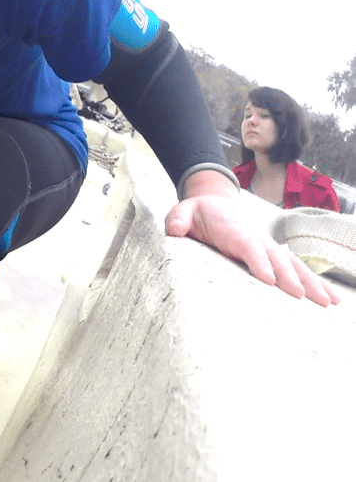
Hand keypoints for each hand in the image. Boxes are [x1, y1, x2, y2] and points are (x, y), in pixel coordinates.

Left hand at [165, 176, 339, 305]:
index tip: (269, 280)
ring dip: (310, 282)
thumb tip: (174, 230)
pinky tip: (329, 298)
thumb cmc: (197, 212)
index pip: (247, 245)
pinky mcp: (273, 255)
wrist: (214, 202)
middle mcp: (256, 237)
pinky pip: (296, 268)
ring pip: (292, 264)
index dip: (259, 261)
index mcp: (233, 228)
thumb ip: (177, 219)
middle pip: (275, 257)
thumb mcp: (182, 211)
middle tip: (301, 296)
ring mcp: (268, 246)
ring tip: (326, 301)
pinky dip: (314, 282)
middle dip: (289, 277)